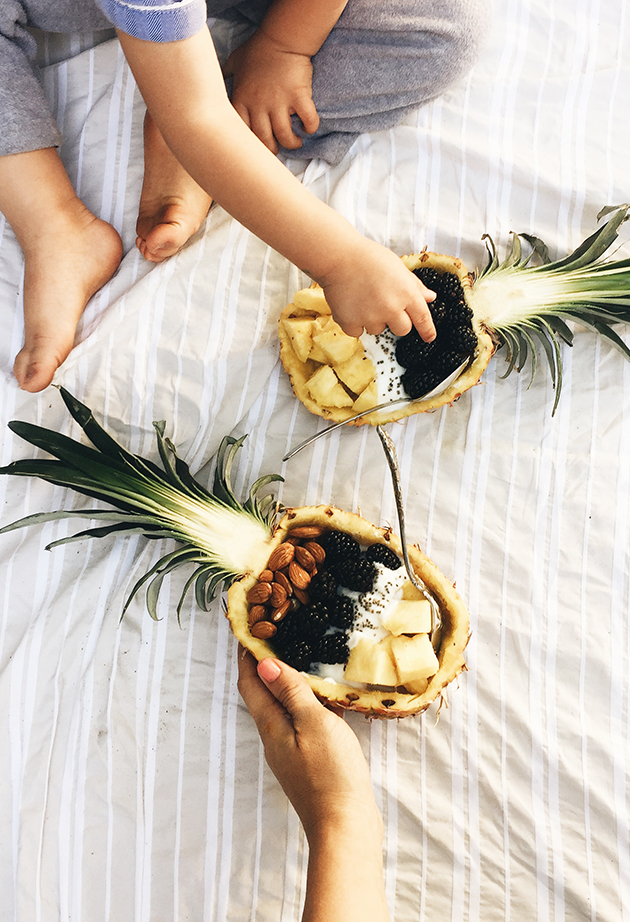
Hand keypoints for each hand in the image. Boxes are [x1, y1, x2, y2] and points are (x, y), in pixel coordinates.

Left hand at [223, 31, 318, 154]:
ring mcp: (280, 102)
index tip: (257, 145)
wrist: (282, 37)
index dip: (251, 143)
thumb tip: (215, 80)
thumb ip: (228, 75)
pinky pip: (308, 120)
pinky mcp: (299, 97)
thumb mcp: (235, 61)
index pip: (242, 132)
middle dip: (272, 149)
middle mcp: (259, 105)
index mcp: (243, 99)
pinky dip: (310, 127)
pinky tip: (309, 127)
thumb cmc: (258, 49)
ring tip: (296, 142)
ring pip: (285, 136)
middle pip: (264, 140)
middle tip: (278, 148)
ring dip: (292, 143)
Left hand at [237, 650, 378, 840]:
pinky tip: (323, 699)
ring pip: (281, 709)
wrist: (345, 826)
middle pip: (262, 695)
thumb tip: (263, 663)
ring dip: (285, 684)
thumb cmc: (330, 773)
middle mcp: (274, 738)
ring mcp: (290, 752)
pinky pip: (299, 723)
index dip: (247, 656)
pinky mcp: (307, 762)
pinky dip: (304, 704)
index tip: (251, 629)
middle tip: (277, 637)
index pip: (249, 683)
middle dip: (264, 666)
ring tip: (301, 660)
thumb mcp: (313, 723)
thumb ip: (290, 692)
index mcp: (270, 726)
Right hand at [318, 238, 436, 339]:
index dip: (427, 330)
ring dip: (373, 320)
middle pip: (402, 330)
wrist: (339, 257)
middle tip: (384, 305)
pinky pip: (357, 332)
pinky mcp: (351, 323)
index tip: (429, 338)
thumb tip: (430, 297)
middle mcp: (391, 308)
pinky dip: (354, 322)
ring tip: (363, 299)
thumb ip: (415, 285)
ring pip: (378, 330)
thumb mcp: (398, 267)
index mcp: (406, 293)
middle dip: (397, 321)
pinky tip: (351, 305)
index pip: (422, 318)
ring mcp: (371, 317)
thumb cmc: (368, 258)